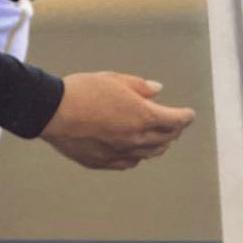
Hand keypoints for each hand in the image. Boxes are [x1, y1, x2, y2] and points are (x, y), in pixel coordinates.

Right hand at [39, 73, 194, 170]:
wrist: (53, 112)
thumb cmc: (82, 92)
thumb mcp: (113, 79)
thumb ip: (139, 86)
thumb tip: (156, 90)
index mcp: (144, 116)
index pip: (176, 120)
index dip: (185, 116)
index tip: (189, 114)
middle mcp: (137, 139)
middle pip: (166, 139)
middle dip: (174, 131)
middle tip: (175, 125)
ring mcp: (121, 153)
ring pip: (150, 154)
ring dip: (159, 146)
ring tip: (160, 140)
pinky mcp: (104, 162)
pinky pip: (128, 162)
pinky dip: (137, 156)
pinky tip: (134, 153)